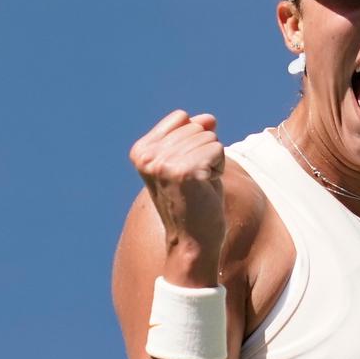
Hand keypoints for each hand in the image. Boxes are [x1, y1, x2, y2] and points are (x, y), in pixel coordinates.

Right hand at [129, 110, 225, 284]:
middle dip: (205, 152)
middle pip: (198, 127)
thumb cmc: (194, 201)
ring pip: (209, 138)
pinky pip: (217, 150)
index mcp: (141, 150)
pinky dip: (219, 169)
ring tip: (199, 186)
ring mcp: (163, 163)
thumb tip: (209, 117)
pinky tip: (206, 188)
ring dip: (213, 162)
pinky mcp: (184, 171)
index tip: (185, 169)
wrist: (192, 240)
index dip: (194, 141)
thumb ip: (194, 135)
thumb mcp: (190, 161)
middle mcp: (147, 155)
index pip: (182, 118)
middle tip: (194, 182)